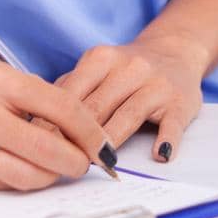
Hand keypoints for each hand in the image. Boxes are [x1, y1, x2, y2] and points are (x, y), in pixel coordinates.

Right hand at [0, 63, 116, 191]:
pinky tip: (28, 174)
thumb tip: (81, 131)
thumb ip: (32, 101)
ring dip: (52, 177)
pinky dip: (24, 182)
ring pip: (29, 172)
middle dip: (76, 161)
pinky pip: (4, 184)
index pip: (60, 105)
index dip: (90, 131)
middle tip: (87, 165)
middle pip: (48, 145)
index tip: (106, 146)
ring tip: (57, 171)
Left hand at [55, 31, 208, 163]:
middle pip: (97, 108)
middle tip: (63, 164)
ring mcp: (156, 84)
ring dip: (110, 144)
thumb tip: (37, 119)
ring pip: (128, 117)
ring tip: (98, 166)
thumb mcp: (98, 66)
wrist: (175, 50)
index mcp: (101, 59)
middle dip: (78, 139)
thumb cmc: (127, 69)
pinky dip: (166, 140)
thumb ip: (72, 87)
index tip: (41, 148)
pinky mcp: (180, 102)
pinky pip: (172, 124)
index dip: (55, 124)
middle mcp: (129, 68)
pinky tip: (158, 156)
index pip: (72, 95)